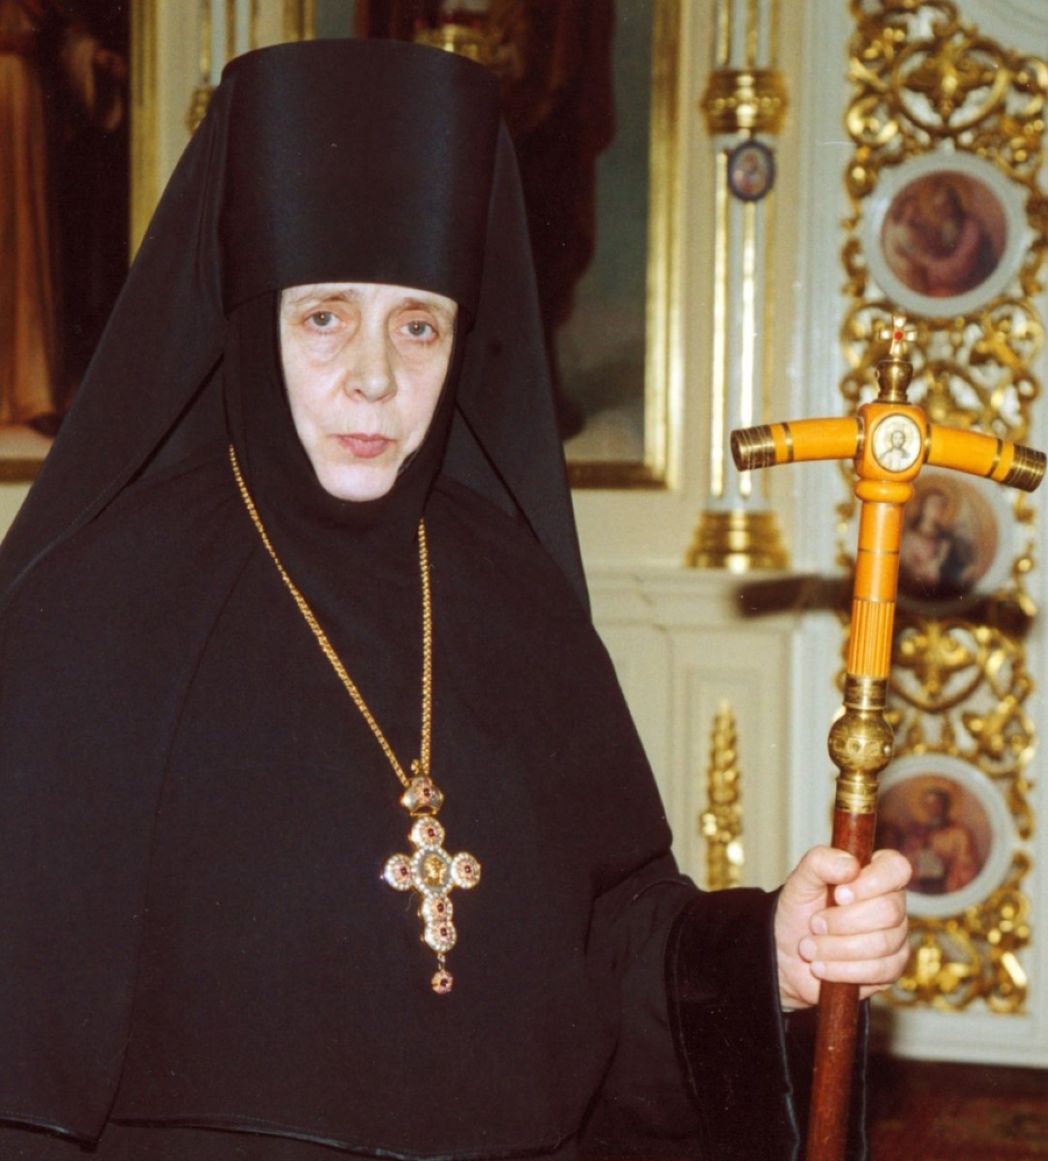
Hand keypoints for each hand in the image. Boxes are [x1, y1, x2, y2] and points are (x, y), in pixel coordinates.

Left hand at [774, 846, 910, 1009]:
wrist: (788, 953)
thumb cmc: (800, 910)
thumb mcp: (801, 881)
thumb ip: (820, 862)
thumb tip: (851, 866)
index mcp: (875, 873)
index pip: (897, 868)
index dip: (873, 882)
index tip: (839, 894)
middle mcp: (892, 903)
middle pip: (889, 911)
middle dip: (843, 921)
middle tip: (814, 924)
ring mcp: (896, 937)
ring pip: (882, 943)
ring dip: (836, 947)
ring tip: (809, 947)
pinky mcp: (891, 968)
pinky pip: (878, 970)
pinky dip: (842, 969)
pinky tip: (821, 967)